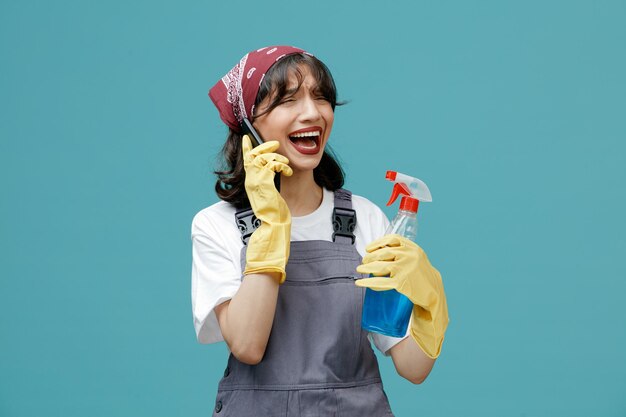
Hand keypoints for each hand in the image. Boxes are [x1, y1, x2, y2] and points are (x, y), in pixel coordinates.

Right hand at [242, 135, 292, 282]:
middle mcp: (250, 183)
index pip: (246, 161)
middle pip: (252, 156)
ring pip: (262, 159)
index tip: (247, 137)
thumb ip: (267, 185)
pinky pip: (271, 166)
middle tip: (274, 143)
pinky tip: (287, 171)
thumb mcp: (269, 196)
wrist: (273, 230)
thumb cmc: (274, 216)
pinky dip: (281, 165)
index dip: (246, 148)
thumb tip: (272, 175)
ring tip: (285, 164)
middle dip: (263, 146)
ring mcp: (256, 184)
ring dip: (276, 157)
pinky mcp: (264, 186)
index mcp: (251, 184)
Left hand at [355, 234, 448, 357]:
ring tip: (359, 269)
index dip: (378, 243)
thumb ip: (402, 252)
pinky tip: (360, 283)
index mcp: (412, 247)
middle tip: (363, 261)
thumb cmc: (421, 274)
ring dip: (366, 268)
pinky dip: (369, 282)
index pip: (392, 239)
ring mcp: (405, 269)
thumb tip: (379, 251)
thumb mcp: (416, 257)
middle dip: (370, 257)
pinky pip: (381, 282)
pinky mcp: (401, 283)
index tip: (368, 248)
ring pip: (380, 266)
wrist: (434, 291)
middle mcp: (409, 256)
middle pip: (383, 253)